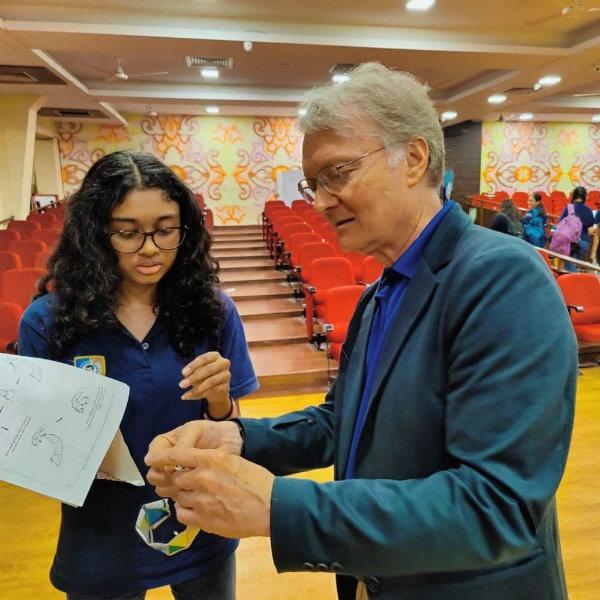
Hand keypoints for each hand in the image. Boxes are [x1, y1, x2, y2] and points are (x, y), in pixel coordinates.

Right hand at [145, 420, 242, 498]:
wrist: (232, 442)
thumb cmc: (212, 432)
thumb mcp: (195, 431)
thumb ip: (182, 446)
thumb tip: (168, 467)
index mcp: (167, 444)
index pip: (153, 455)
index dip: (158, 462)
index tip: (170, 467)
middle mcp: (168, 461)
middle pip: (154, 474)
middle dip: (163, 478)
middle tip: (177, 479)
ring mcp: (177, 475)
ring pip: (162, 487)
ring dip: (171, 488)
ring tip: (185, 485)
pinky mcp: (187, 487)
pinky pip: (176, 495)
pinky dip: (180, 496)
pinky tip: (191, 493)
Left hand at [145, 447, 273, 537]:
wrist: (270, 507)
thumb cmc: (256, 480)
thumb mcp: (234, 461)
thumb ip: (212, 461)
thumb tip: (194, 464)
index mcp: (211, 459)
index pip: (177, 455)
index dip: (161, 457)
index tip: (150, 459)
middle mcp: (202, 478)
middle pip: (175, 478)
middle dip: (177, 480)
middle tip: (184, 482)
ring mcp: (201, 500)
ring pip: (178, 496)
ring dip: (183, 495)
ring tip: (197, 496)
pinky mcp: (203, 520)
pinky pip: (182, 513)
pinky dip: (185, 511)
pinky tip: (197, 509)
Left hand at [179, 352, 231, 417]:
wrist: (217, 389)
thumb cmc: (205, 375)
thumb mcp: (197, 371)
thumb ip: (193, 372)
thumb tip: (186, 376)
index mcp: (215, 356)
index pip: (204, 358)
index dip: (193, 365)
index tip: (183, 373)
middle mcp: (224, 363)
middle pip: (209, 369)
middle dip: (194, 377)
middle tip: (182, 385)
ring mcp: (226, 375)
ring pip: (211, 382)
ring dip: (196, 389)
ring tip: (185, 395)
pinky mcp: (226, 387)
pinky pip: (212, 391)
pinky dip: (199, 395)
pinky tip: (190, 397)